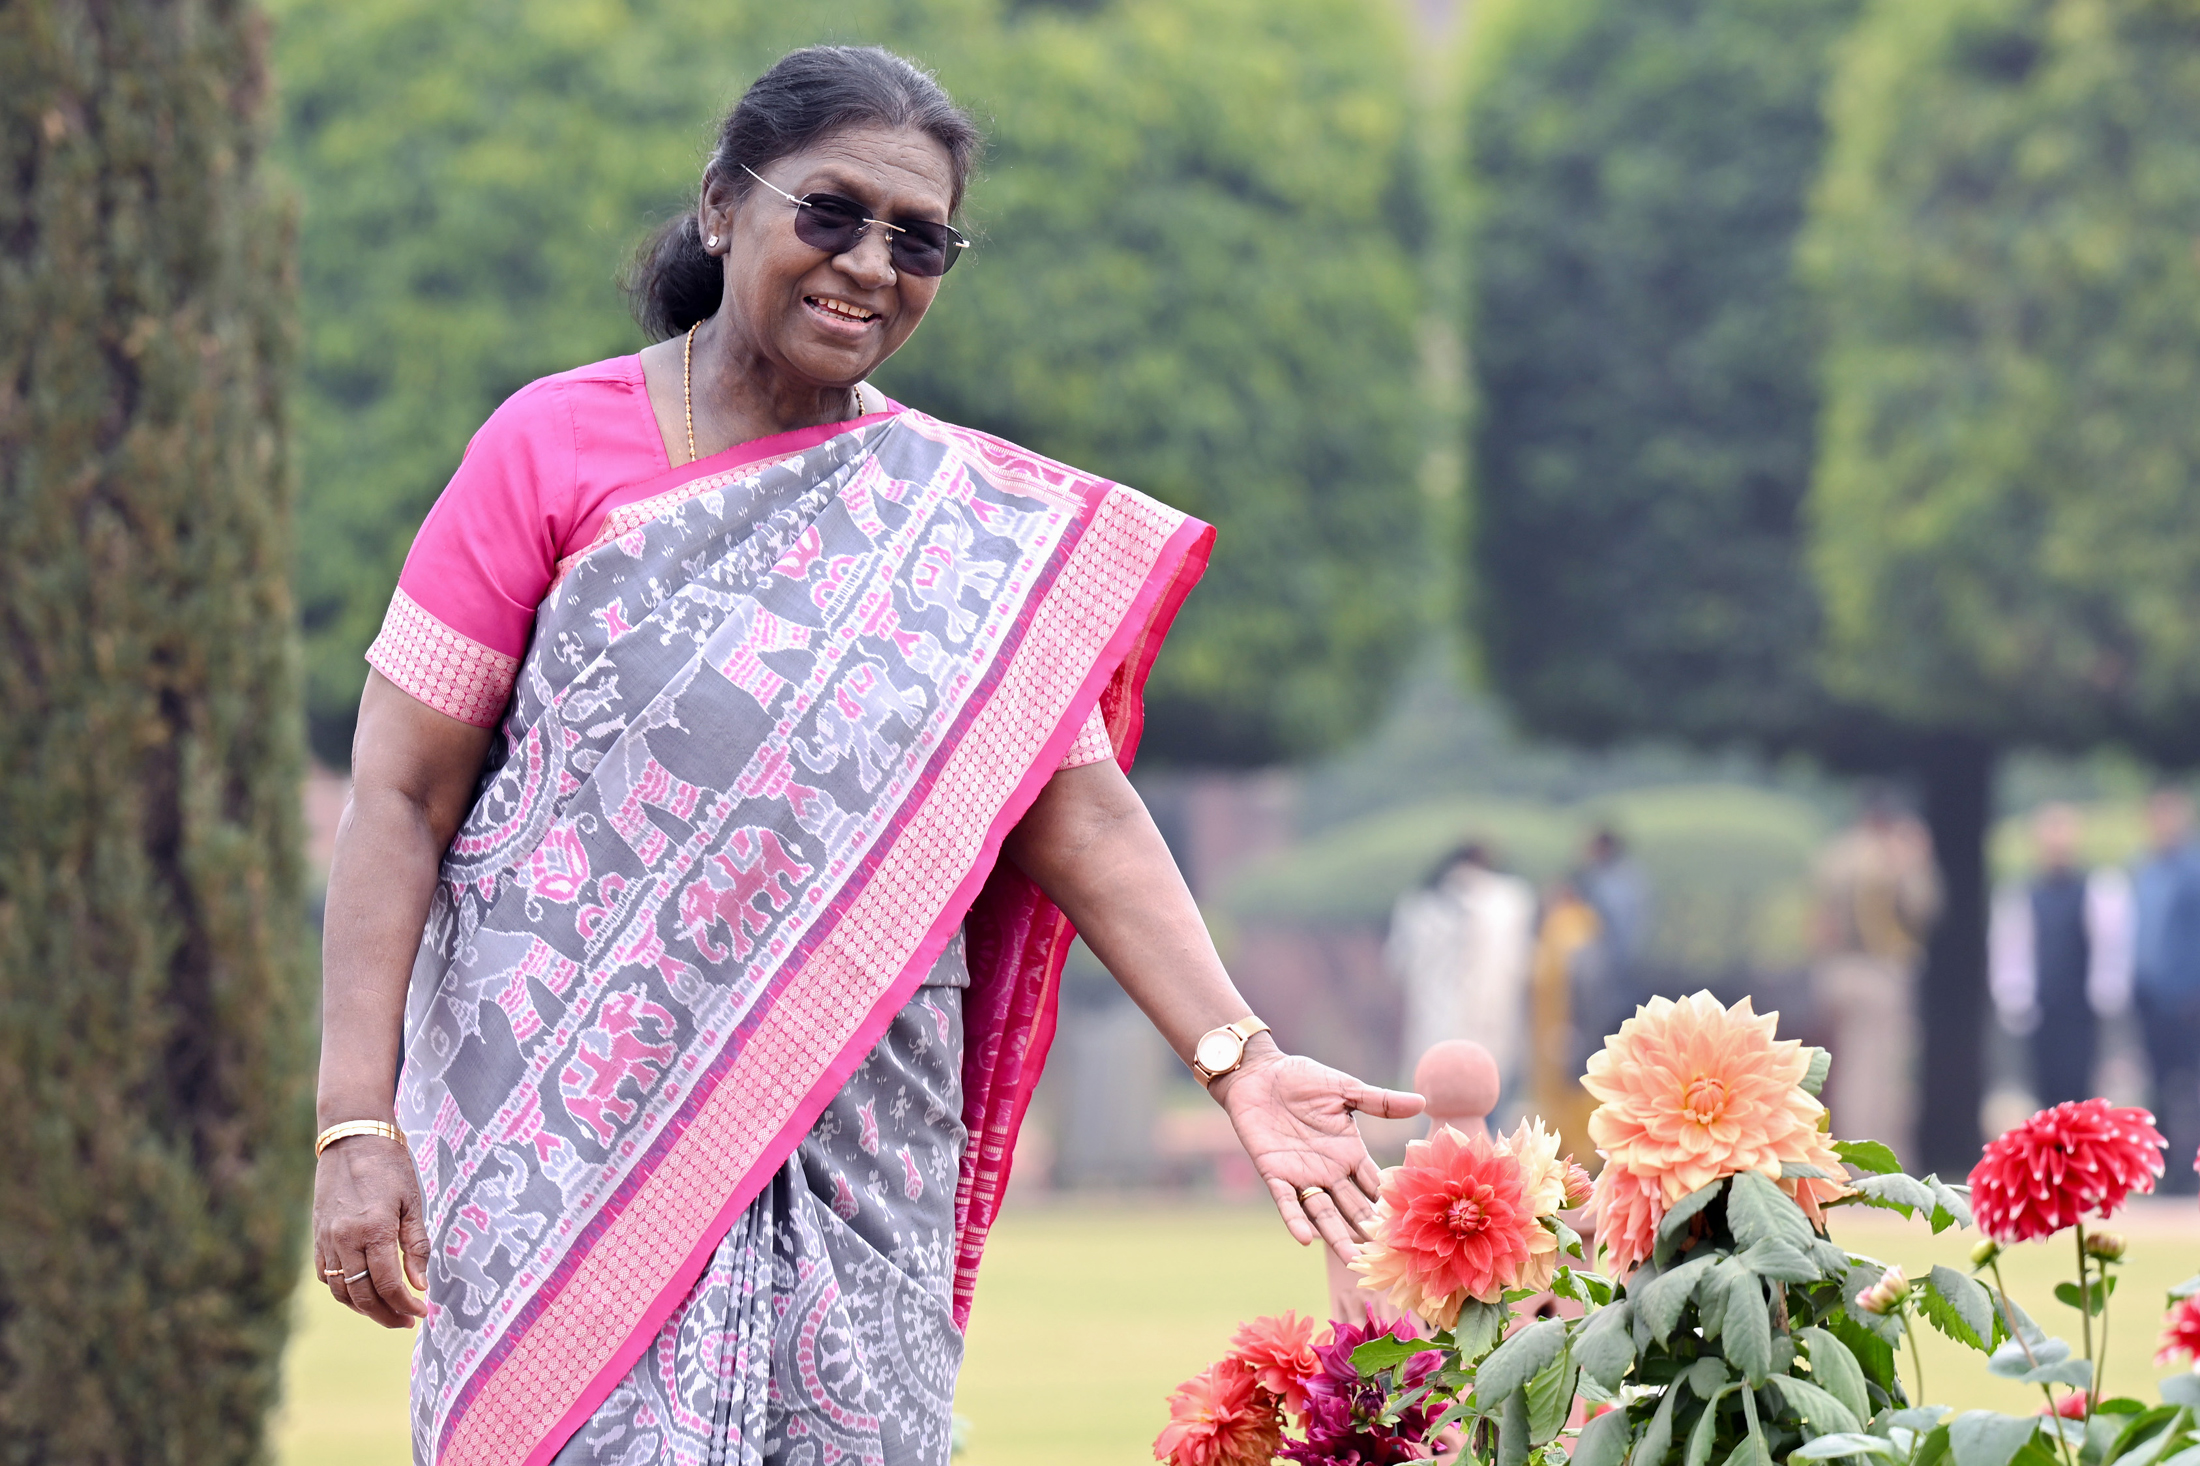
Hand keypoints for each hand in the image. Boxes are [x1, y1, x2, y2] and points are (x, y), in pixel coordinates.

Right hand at [312, 1136, 430, 1328]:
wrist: (353, 1138)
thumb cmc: (390, 1166)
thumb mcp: (413, 1202)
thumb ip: (416, 1245)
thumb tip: (419, 1285)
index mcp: (373, 1230)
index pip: (388, 1284)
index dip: (406, 1304)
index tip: (423, 1312)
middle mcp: (344, 1240)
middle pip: (362, 1295)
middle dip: (386, 1314)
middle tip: (407, 1321)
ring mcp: (326, 1240)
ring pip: (341, 1290)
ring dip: (364, 1308)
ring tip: (388, 1311)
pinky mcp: (317, 1236)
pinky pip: (327, 1276)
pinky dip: (344, 1290)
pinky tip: (363, 1291)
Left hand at [1212, 1041, 1424, 1263]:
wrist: (1259, 1073)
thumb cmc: (1302, 1079)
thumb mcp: (1345, 1089)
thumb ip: (1380, 1101)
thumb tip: (1422, 1102)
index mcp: (1349, 1153)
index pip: (1374, 1186)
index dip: (1388, 1206)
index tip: (1407, 1230)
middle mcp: (1328, 1170)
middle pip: (1352, 1207)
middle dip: (1366, 1231)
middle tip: (1384, 1256)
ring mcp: (1301, 1174)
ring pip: (1322, 1212)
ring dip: (1335, 1236)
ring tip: (1351, 1260)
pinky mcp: (1273, 1172)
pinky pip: (1285, 1201)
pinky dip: (1294, 1219)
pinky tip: (1305, 1239)